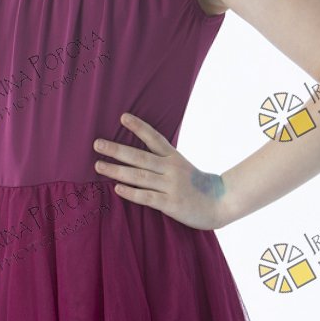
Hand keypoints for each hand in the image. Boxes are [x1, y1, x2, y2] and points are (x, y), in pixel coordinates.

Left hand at [93, 112, 225, 230]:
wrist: (222, 202)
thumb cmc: (198, 186)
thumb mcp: (183, 167)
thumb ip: (163, 161)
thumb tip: (135, 157)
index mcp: (173, 157)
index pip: (154, 138)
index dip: (138, 127)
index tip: (123, 117)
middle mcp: (171, 169)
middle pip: (140, 157)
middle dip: (117, 150)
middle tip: (97, 144)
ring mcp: (171, 186)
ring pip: (139, 176)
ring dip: (117, 170)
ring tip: (99, 165)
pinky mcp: (171, 204)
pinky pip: (147, 197)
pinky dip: (132, 193)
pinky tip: (117, 189)